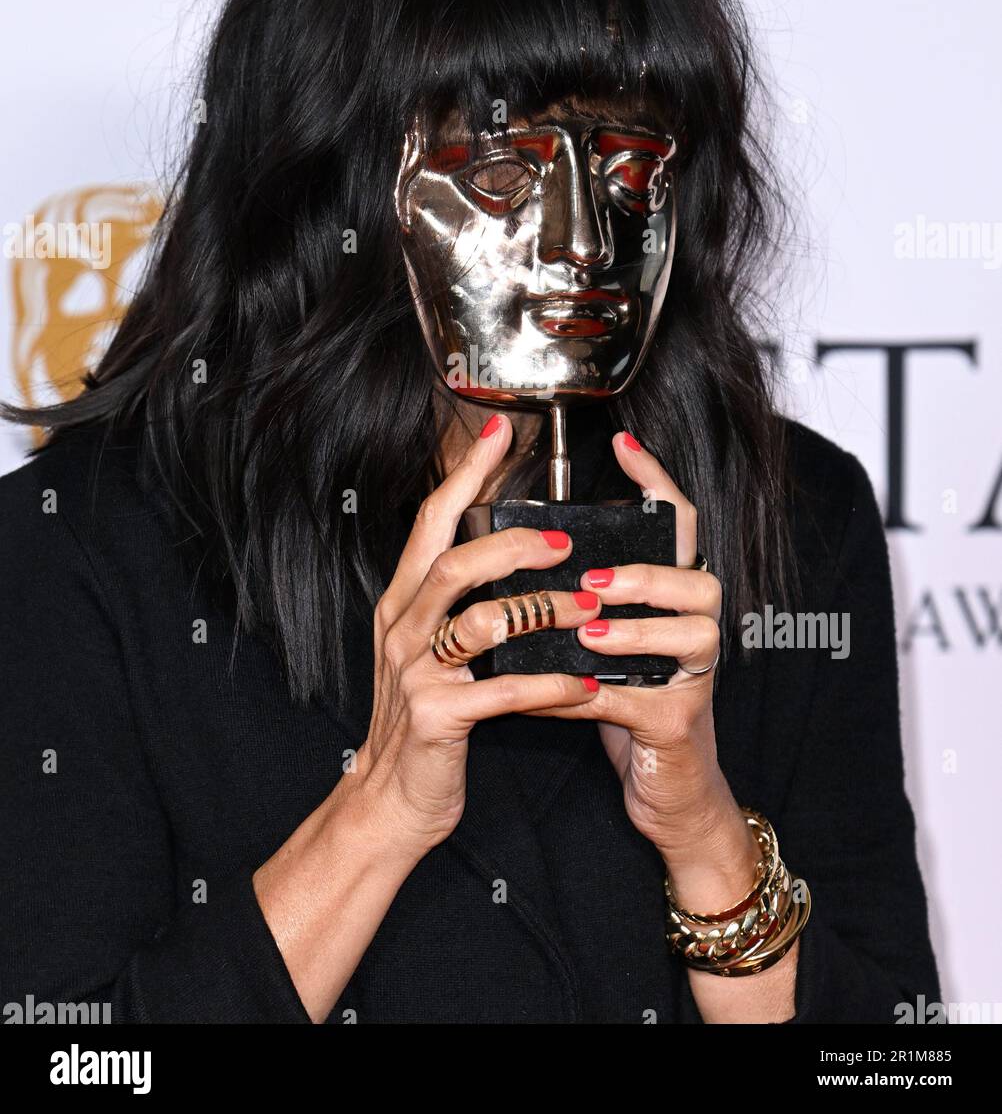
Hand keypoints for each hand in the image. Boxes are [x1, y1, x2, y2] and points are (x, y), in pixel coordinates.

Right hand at [353, 412, 601, 857]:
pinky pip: (505, 691)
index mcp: (404, 599)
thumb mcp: (425, 646)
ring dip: (544, 612)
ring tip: (589, 610)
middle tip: (565, 541)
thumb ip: (455, 597)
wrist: (390, 798)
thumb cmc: (424, 716)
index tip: (501, 429)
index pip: (433, 519)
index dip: (467, 472)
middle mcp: (403, 626)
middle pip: (456, 561)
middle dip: (514, 543)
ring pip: (485, 621)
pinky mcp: (438, 717)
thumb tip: (507, 544)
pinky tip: (588, 685)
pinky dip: (552, 686)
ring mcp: (417, 672)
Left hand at [526, 431, 758, 904]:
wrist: (666, 792)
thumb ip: (581, 597)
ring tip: (586, 627)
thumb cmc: (627, 701)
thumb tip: (513, 551)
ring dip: (632, 630)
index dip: (657, 483)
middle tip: (594, 577)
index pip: (680, 526)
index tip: (622, 443)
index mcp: (675, 598)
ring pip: (687, 635)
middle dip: (648, 574)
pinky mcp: (679, 724)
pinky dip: (587, 696)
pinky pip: (636, 703)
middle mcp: (697, 628)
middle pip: (699, 579)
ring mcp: (696, 678)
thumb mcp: (606, 641)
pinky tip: (550, 694)